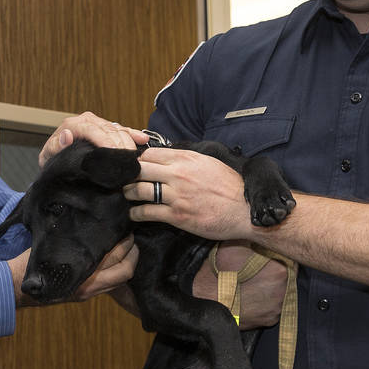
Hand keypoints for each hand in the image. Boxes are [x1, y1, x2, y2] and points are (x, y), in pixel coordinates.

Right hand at [8, 236, 138, 306]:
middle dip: (133, 253)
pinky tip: (116, 259)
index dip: (126, 242)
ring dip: (128, 263)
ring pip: (121, 280)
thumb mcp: (52, 243)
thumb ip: (72, 236)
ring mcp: (89, 292)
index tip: (127, 228)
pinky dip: (118, 272)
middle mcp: (90, 285)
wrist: (17, 285)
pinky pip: (112, 285)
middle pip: (125, 270)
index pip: (116, 256)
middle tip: (132, 237)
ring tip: (127, 247)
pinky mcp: (87, 296)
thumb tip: (89, 219)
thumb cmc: (32, 261)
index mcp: (82, 271)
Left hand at [39, 112, 147, 166]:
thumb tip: (67, 135)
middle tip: (128, 159)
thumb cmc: (52, 159)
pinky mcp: (106, 129)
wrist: (55, 160)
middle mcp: (86, 120)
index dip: (104, 140)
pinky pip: (122, 129)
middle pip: (107, 129)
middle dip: (119, 144)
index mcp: (72, 124)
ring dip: (128, 141)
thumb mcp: (49, 156)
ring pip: (117, 129)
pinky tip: (142, 139)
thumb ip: (57, 146)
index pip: (91, 129)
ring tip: (135, 156)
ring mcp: (97, 124)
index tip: (114, 152)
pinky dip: (132, 134)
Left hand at [126, 148, 252, 240]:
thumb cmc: (230, 188)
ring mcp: (177, 195)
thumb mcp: (209, 164)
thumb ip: (187, 159)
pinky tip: (134, 214)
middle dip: (127, 175)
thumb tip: (169, 156)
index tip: (132, 166)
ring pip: (139, 190)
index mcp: (187, 158)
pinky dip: (136, 213)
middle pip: (139, 169)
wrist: (245, 212)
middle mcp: (179, 174)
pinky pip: (147, 212)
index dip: (137, 159)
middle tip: (123, 180)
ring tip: (127, 196)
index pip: (150, 153)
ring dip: (129, 193)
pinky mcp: (177, 215)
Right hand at [192, 242, 290, 329]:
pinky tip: (254, 295)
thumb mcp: (236, 244)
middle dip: (276, 271)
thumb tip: (263, 230)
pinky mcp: (270, 320)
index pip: (289, 259)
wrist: (206, 300)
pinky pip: (274, 307)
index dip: (278, 255)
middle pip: (287, 276)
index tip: (269, 255)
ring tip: (255, 282)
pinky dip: (266, 301)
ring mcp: (278, 307)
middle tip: (260, 268)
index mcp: (280, 270)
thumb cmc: (220, 272)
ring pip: (281, 292)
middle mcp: (284, 291)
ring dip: (272, 286)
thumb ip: (255, 238)